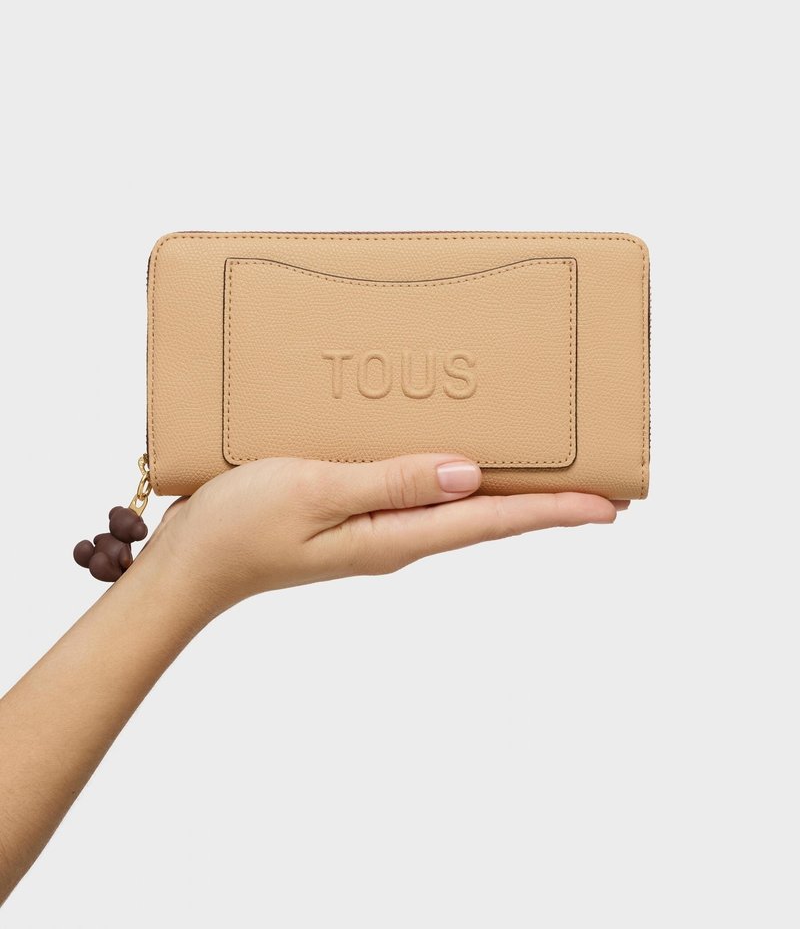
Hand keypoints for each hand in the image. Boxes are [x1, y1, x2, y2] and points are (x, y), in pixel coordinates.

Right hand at [153, 454, 627, 617]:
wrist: (189, 564)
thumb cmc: (240, 526)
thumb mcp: (316, 494)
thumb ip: (393, 480)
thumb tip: (472, 475)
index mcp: (396, 535)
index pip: (494, 521)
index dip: (556, 509)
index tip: (612, 504)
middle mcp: (398, 534)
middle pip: (489, 516)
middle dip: (548, 500)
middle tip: (603, 485)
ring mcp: (378, 527)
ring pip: (460, 504)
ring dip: (509, 488)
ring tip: (552, 470)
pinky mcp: (356, 511)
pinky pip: (422, 490)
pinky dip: (458, 475)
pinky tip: (463, 457)